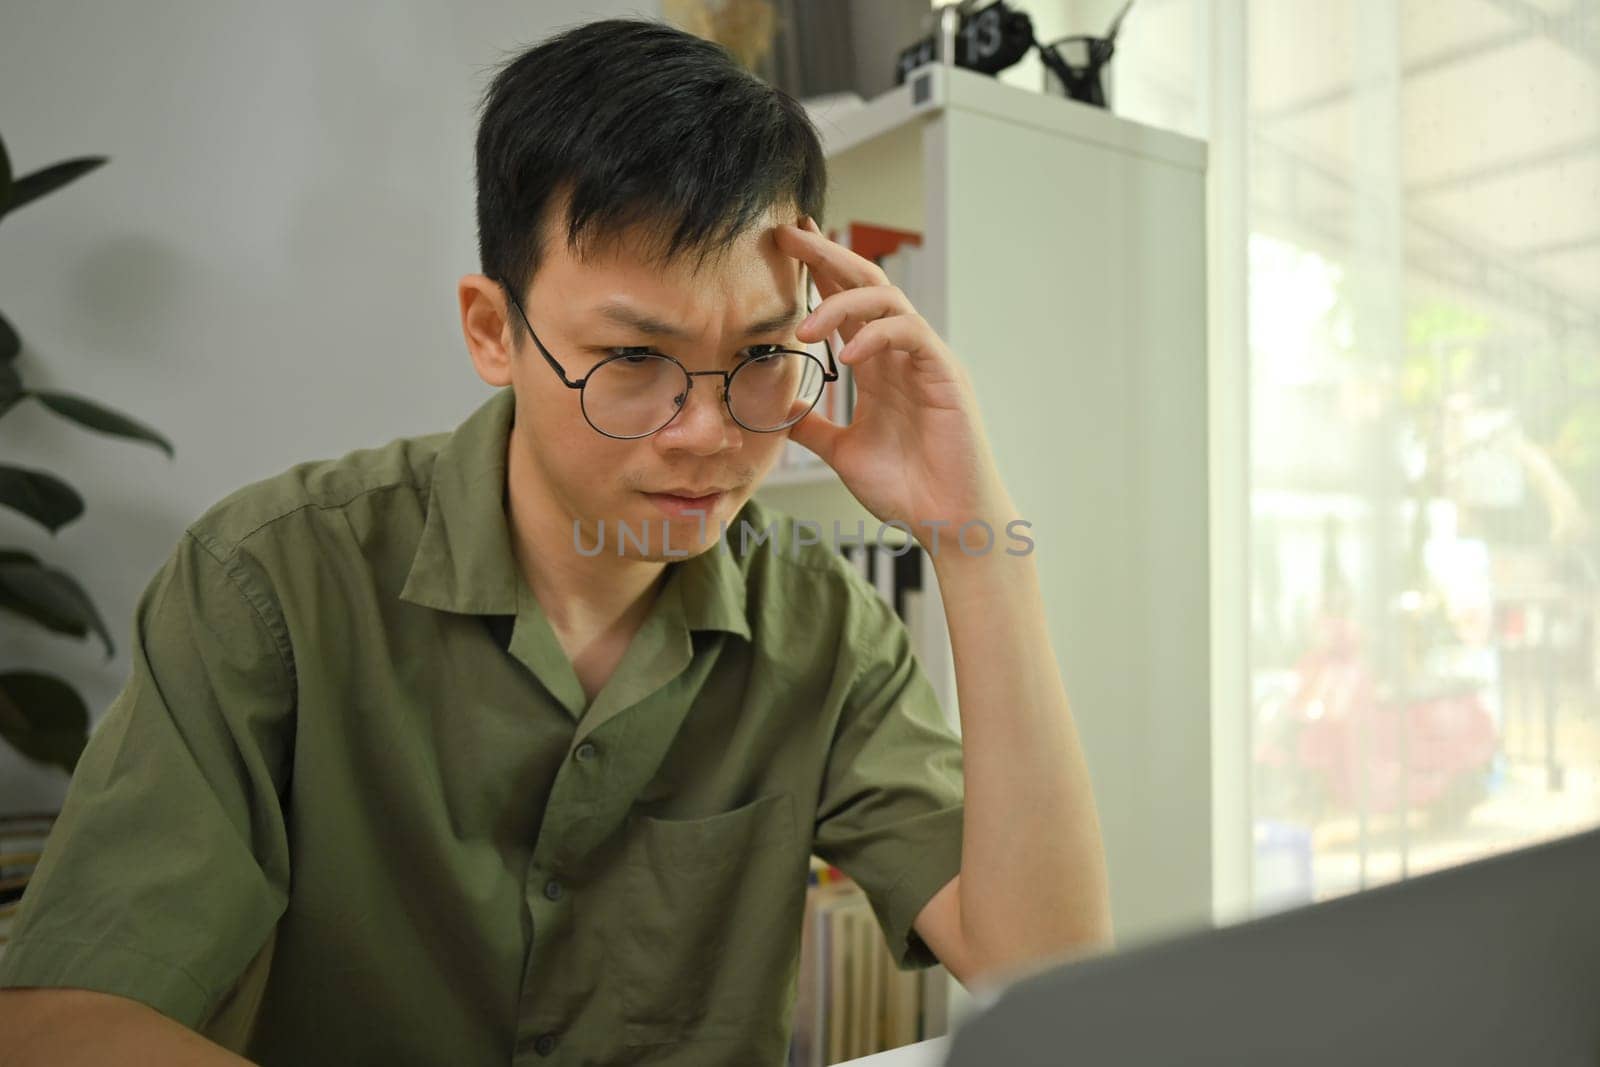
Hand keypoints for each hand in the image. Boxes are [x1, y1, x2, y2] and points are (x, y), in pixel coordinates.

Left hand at [774, 217, 1016, 555]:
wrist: (947, 521)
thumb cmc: (907, 489)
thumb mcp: (843, 451)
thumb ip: (814, 426)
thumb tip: (778, 413)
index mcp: (878, 365)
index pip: (846, 303)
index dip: (818, 270)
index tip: (784, 244)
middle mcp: (901, 354)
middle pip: (866, 284)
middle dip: (827, 255)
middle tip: (791, 233)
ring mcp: (925, 360)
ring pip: (887, 301)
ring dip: (841, 304)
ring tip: (804, 326)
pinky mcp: (945, 375)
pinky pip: (910, 334)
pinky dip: (876, 336)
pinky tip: (847, 355)